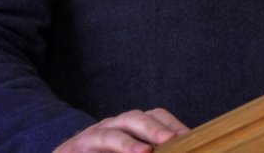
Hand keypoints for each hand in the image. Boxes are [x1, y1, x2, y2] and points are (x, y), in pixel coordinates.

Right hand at [53, 108, 189, 152]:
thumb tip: (178, 146)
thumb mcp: (131, 147)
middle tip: (171, 139)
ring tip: (144, 152)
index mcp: (131, 125)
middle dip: (153, 128)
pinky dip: (107, 151)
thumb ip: (150, 146)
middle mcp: (114, 125)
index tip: (188, 137)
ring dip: (127, 143)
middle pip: (134, 118)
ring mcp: (93, 135)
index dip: (172, 124)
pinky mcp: (75, 148)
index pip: (155, 115)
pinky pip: (92, 147)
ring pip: (111, 133)